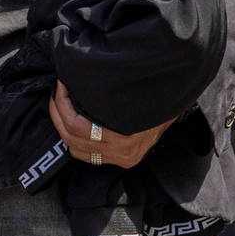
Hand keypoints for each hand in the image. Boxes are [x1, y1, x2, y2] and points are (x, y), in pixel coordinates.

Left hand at [50, 81, 171, 170]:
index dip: (63, 105)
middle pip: (73, 138)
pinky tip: (69, 121)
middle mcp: (122, 153)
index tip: (61, 86)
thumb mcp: (137, 93)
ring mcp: (119, 159)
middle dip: (58, 114)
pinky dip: (73, 139)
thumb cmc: (158, 95)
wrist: (179, 102)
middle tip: (55, 94)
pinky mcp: (119, 160)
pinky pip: (85, 154)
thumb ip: (113, 92)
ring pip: (75, 149)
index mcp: (125, 139)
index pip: (79, 127)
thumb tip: (86, 74)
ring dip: (62, 127)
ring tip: (59, 106)